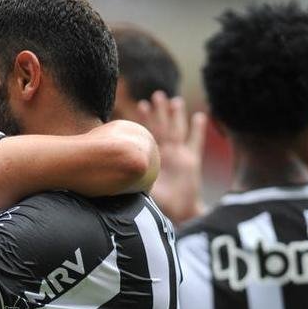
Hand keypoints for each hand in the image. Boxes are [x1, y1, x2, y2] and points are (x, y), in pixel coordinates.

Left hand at [138, 91, 206, 223]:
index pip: (148, 133)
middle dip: (160, 111)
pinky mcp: (192, 161)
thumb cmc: (157, 202)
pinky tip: (199, 116)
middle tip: (156, 95)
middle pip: (163, 126)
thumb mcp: (140, 186)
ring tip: (175, 101)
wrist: (177, 212)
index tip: (140, 104)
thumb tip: (108, 172)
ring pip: (178, 130)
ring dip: (176, 116)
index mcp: (152, 157)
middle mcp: (165, 153)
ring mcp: (179, 155)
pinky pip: (195, 142)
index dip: (145, 119)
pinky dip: (197, 129)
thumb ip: (130, 178)